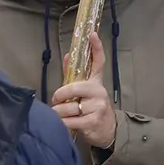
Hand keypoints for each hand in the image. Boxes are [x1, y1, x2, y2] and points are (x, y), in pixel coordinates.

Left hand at [52, 32, 116, 148]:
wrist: (107, 130)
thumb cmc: (91, 108)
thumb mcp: (85, 92)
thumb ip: (74, 76)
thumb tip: (68, 55)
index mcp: (96, 83)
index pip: (98, 62)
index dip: (96, 48)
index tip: (92, 34)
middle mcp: (98, 92)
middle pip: (72, 88)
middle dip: (59, 97)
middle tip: (56, 101)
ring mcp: (96, 107)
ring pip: (66, 108)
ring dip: (59, 114)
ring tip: (63, 117)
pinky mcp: (92, 121)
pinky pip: (67, 121)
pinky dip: (62, 124)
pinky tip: (65, 125)